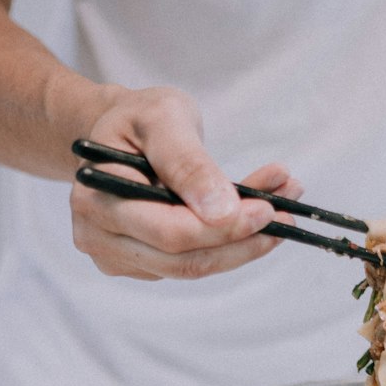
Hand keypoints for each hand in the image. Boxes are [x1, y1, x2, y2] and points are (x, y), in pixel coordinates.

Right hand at [70, 85, 301, 278]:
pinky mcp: (140, 264)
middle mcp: (98, 235)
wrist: (119, 131)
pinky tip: (254, 212)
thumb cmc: (139, 118)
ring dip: (243, 244)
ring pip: (192, 266)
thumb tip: (222, 210)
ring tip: (282, 206)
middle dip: (241, 241)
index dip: (222, 228)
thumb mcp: (164, 119)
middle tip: (287, 215)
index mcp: (97, 196)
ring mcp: (116, 255)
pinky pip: (191, 261)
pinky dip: (229, 242)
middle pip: (182, 260)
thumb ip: (189, 162)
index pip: (169, 231)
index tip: (268, 210)